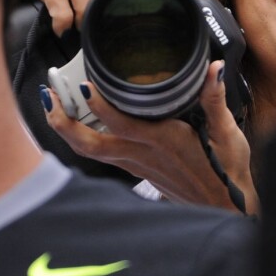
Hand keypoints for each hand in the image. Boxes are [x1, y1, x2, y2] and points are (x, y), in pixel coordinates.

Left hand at [39, 60, 258, 214]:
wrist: (225, 206)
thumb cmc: (226, 171)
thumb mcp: (226, 132)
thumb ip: (215, 98)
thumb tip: (213, 69)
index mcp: (164, 140)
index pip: (120, 123)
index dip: (98, 104)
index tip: (84, 84)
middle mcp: (144, 154)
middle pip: (90, 143)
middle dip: (64, 122)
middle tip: (48, 96)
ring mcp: (137, 165)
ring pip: (91, 152)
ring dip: (68, 131)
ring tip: (54, 106)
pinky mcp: (138, 171)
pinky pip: (103, 155)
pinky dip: (85, 139)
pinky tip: (82, 124)